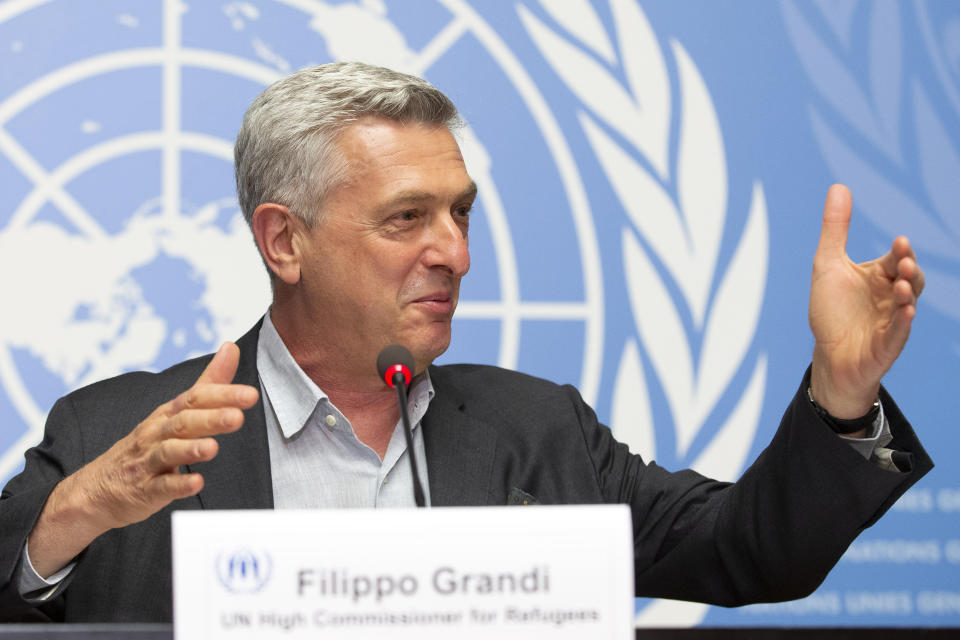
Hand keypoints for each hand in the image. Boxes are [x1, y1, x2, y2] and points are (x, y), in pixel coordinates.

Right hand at [26, 343, 258, 576]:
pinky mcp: (145, 490)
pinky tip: (196, 483)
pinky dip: (179, 484)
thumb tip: (232, 348)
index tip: (250, 394)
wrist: (97, 488)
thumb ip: (209, 383)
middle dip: (211, 419)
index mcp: (169, 414)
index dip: (223, 395)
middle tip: (238, 417)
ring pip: (169, 451)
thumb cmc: (146, 445)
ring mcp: (149, 462)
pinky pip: (161, 487)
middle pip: (184, 422)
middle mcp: (157, 434)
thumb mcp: (176, 411)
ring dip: (192, 449)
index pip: (196, 398)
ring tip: (213, 448)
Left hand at [809, 184, 924, 419]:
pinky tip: (906, 311)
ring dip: (908, 294)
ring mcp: (892, 321)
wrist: (830, 354)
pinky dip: (903, 322)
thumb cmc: (832, 310)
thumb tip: (839, 186)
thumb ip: (835, 229)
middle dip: (908, 269)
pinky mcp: (887, 344)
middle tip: (904, 262)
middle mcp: (892, 296)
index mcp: (880, 276)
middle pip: (909, 278)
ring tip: (903, 285)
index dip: (901, 252)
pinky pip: (899, 332)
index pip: (896, 259)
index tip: (899, 242)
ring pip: (907, 304)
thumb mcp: (828, 264)